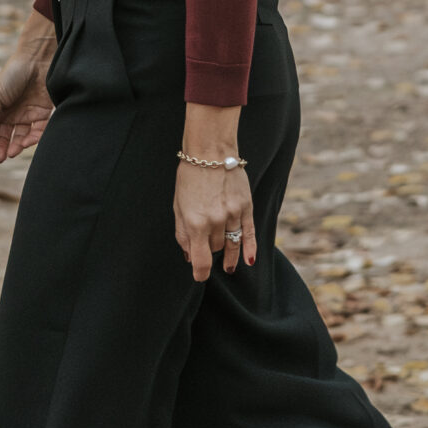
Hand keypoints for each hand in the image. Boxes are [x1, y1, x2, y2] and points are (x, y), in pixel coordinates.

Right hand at [0, 10, 55, 162]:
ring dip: (15, 147)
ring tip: (10, 153)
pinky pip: (38, 131)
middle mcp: (12, 113)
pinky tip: (25, 142)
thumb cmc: (12, 75)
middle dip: (0, 148)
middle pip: (5, 136)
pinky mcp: (44, 114)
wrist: (37, 60)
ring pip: (21, 137)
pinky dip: (32, 139)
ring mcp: (28, 114)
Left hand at [174, 105, 255, 279]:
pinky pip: (249, 234)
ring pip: (232, 244)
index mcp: (195, 222)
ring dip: (229, 256)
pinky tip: (248, 261)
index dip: (200, 272)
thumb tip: (189, 255)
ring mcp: (233, 214)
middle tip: (205, 243)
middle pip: (215, 249)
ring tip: (229, 266)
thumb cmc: (190, 177)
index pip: (200, 260)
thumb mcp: (178, 206)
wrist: (210, 151)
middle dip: (209, 249)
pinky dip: (250, 249)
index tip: (199, 276)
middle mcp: (215, 221)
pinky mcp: (246, 207)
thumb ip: (183, 233)